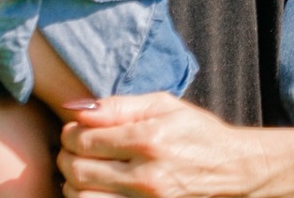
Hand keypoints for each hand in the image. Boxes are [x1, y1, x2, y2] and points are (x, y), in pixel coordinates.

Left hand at [58, 94, 269, 197]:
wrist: (228, 167)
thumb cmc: (194, 130)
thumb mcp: (163, 105)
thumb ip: (118, 105)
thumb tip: (76, 107)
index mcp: (149, 138)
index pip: (86, 139)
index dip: (70, 132)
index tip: (74, 127)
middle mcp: (146, 174)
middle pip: (79, 169)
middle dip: (66, 155)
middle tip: (71, 146)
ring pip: (82, 197)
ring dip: (71, 180)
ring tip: (81, 166)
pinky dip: (86, 197)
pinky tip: (92, 185)